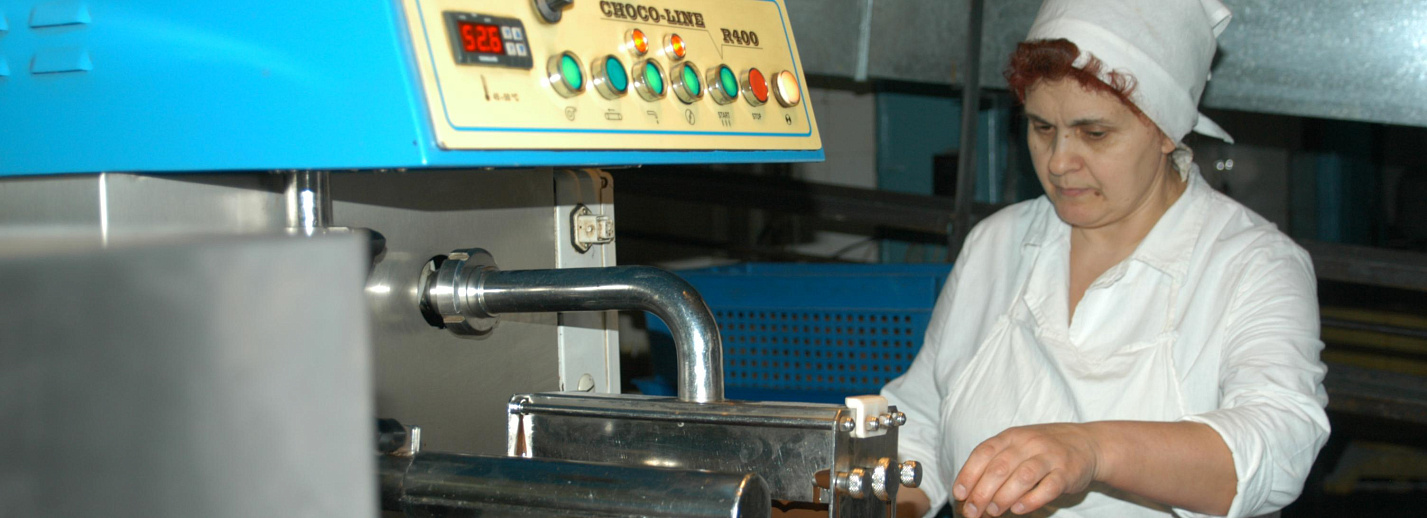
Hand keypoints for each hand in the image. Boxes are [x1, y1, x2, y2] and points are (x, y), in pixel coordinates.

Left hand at [952, 423, 1103, 516]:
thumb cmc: (1042, 449)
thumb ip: (995, 463)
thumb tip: (968, 492)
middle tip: (973, 511)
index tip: (959, 494)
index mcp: (1011, 436)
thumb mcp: (1017, 446)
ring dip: (1003, 497)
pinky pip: (1048, 487)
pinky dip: (1031, 500)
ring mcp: (1050, 457)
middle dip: (982, 492)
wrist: (1087, 443)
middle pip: (999, 468)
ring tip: (993, 511)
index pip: (983, 453)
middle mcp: (1029, 443)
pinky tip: (1018, 509)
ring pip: (1022, 477)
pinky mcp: (1067, 472)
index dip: (968, 474)